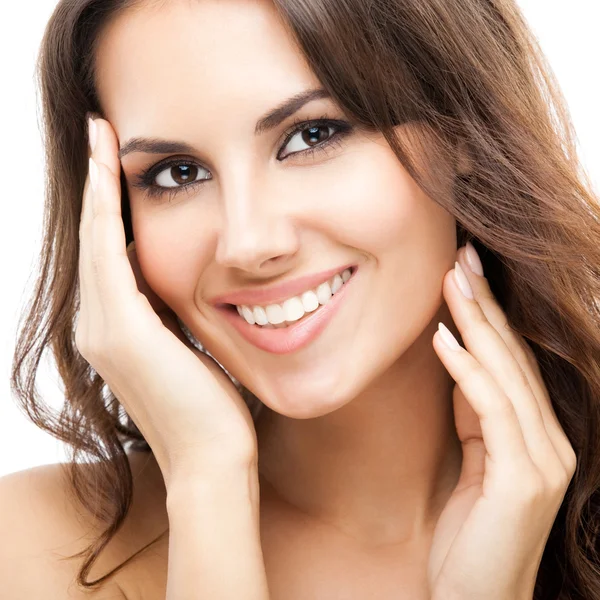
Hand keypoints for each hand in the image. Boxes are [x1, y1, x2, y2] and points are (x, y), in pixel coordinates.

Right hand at [76, 117, 257, 485]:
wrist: (211, 461)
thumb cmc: (213, 409)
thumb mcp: (194, 349)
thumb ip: (179, 314)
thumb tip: (195, 280)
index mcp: (119, 328)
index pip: (111, 252)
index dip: (110, 204)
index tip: (117, 159)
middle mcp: (99, 325)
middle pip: (96, 238)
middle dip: (98, 184)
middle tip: (101, 134)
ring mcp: (103, 328)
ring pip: (96, 239)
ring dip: (99, 187)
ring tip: (101, 138)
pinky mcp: (120, 330)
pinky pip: (109, 253)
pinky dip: (106, 210)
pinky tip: (108, 169)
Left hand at [428, 242, 576, 599]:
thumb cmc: (466, 535)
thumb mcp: (473, 464)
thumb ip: (476, 417)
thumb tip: (460, 364)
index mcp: (538, 436)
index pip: (512, 362)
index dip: (490, 316)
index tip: (466, 273)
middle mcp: (552, 442)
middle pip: (513, 357)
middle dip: (486, 304)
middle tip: (462, 256)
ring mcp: (544, 460)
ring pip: (505, 373)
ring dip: (477, 322)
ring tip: (452, 279)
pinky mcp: (525, 478)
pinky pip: (490, 408)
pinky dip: (466, 369)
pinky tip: (443, 337)